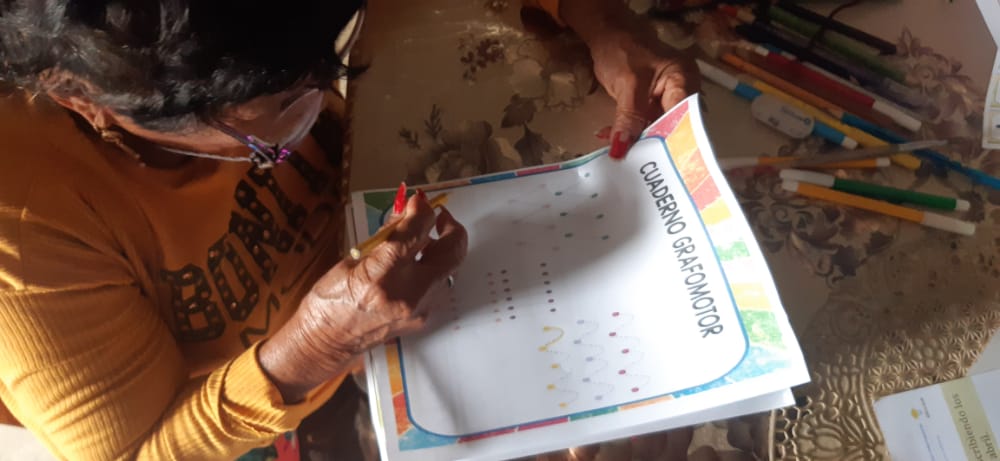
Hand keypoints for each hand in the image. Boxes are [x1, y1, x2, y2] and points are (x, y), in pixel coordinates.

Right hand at [259, 192, 467, 401]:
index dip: (422, 208)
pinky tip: (412, 265)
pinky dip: (430, 269)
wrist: (325, 344)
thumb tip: (406, 211)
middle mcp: (408, 292)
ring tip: (419, 241)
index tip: (418, 199)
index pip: (417, 230)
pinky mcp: (422, 318)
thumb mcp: (351, 260)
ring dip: (441, 248)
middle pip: (452, 250)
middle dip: (450, 226)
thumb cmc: (328, 300)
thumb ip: (385, 237)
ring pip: (448, 268)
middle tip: (437, 216)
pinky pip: (436, 285)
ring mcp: (419, 309)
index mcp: (382, 274)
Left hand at [561, 1, 699, 159]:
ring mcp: (667, 98)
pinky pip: (646, 124)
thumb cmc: (622, 49)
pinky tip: (616, 143)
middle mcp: (682, 91)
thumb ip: (628, 118)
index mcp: (684, 81)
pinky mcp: (653, 104)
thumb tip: (622, 150)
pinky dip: (632, 133)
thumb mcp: (627, 84)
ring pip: (658, 129)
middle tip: (642, 168)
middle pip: (674, 127)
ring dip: (640, 142)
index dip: (676, 143)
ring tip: (624, 157)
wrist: (608, 34)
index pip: (685, 118)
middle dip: (656, 147)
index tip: (664, 166)